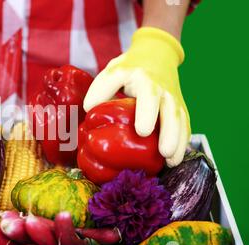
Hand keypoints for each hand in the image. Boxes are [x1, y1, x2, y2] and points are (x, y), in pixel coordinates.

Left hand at [83, 27, 189, 166]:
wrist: (157, 56)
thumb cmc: (129, 70)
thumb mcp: (112, 72)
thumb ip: (100, 89)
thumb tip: (89, 110)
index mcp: (142, 78)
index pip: (144, 92)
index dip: (144, 111)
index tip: (142, 131)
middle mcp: (160, 88)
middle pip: (167, 108)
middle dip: (165, 129)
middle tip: (161, 149)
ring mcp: (173, 98)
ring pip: (178, 118)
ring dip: (176, 140)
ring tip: (169, 159)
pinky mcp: (180, 108)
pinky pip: (185, 125)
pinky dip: (182, 142)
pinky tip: (174, 159)